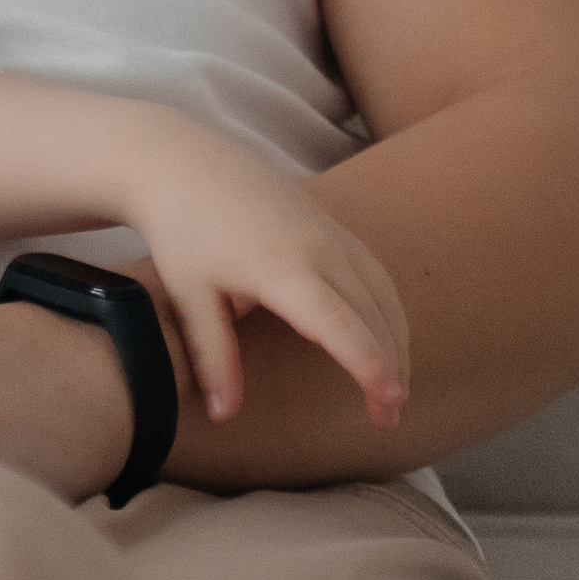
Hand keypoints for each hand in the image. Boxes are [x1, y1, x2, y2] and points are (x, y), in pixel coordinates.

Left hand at [130, 150, 409, 428]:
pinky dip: (387, 307)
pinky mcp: (330, 223)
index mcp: (283, 268)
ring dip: (396, 337)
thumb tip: (222, 415)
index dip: (370, 366)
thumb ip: (213, 356)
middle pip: (374, 313)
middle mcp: (319, 247)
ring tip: (394, 385)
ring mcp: (329, 230)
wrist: (182, 161)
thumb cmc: (182, 229)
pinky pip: (374, 269)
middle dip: (391, 366)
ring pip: (383, 290)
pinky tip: (385, 334)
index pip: (342, 325)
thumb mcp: (190, 295)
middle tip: (387, 418)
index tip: (388, 403)